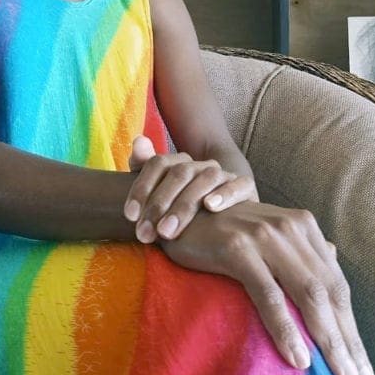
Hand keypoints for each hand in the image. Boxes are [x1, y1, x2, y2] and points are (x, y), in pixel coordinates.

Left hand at [124, 135, 257, 242]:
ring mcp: (224, 174)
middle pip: (179, 174)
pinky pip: (238, 186)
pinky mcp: (245, 187)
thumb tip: (139, 140)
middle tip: (145, 233)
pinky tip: (210, 206)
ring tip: (167, 230)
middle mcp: (201, 165)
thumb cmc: (184, 206)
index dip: (142, 187)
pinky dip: (224, 194)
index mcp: (178, 162)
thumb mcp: (160, 191)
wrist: (227, 209)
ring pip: (205, 180)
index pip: (158, 163)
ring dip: (183, 206)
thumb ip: (144, 165)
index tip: (130, 216)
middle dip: (159, 204)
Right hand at [158, 201, 374, 374]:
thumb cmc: (224, 231)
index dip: (351, 327)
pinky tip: (298, 357)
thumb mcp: (267, 238)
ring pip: (308, 294)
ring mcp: (266, 236)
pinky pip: (269, 295)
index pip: (336, 284)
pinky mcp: (238, 249)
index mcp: (303, 227)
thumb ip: (300, 251)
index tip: (363, 366)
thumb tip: (334, 262)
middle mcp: (291, 228)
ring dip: (327, 340)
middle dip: (348, 341)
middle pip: (330, 292)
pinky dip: (286, 328)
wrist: (178, 211)